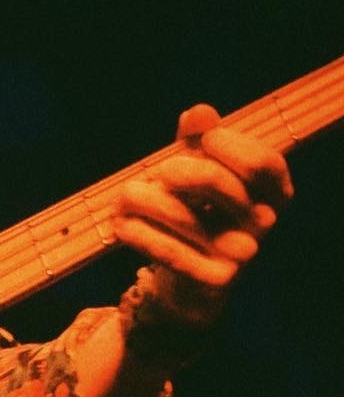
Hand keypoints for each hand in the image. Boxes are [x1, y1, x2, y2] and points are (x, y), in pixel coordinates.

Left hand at [112, 103, 292, 326]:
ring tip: (125, 197)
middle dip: (174, 169)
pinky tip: (121, 224)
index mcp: (275, 193)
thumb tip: (198, 113)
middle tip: (158, 172)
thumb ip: (200, 141)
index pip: (261, 162)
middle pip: (213, 181)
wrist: (194, 283)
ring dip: (140, 199)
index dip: (228, 143)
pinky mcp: (214, 279)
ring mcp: (241, 254)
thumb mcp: (203, 172)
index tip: (203, 141)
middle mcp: (264, 223)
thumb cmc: (199, 213)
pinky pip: (166, 249)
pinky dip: (136, 231)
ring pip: (180, 214)